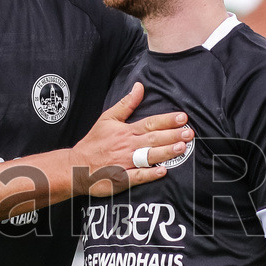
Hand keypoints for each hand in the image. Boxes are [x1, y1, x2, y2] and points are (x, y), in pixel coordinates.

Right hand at [69, 83, 191, 195]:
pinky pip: (137, 176)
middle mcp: (127, 146)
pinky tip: (163, 172)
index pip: (150, 123)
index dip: (167, 120)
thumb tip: (139, 86)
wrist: (76, 166)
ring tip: (181, 148)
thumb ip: (126, 104)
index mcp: (126, 131)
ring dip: (165, 152)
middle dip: (172, 135)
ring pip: (148, 156)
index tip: (182, 117)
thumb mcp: (107, 119)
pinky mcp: (121, 179)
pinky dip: (149, 174)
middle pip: (153, 139)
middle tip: (189, 133)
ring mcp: (124, 163)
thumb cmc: (94, 142)